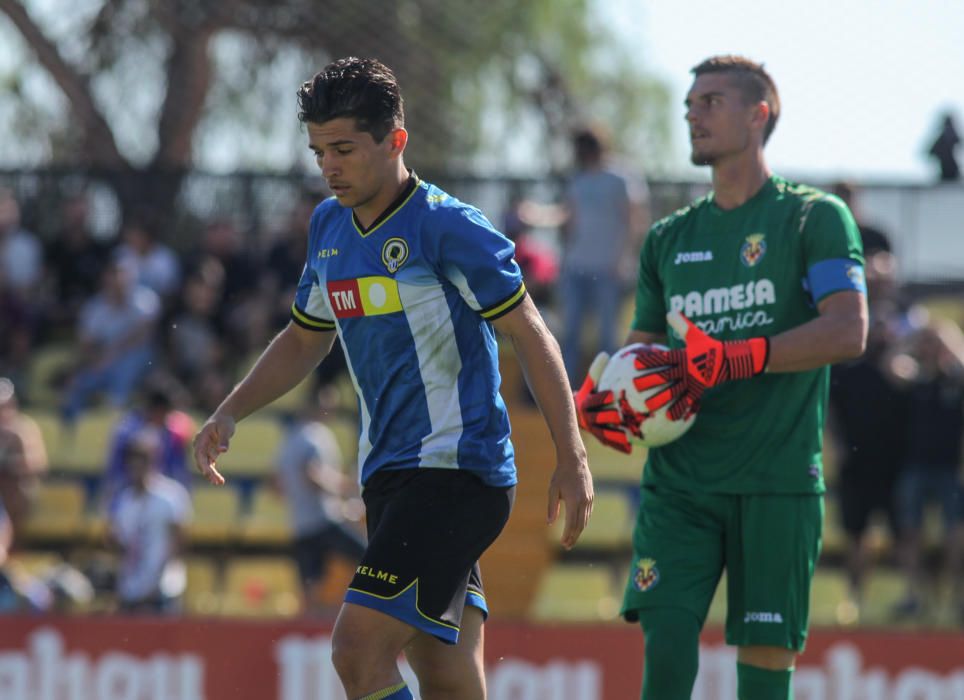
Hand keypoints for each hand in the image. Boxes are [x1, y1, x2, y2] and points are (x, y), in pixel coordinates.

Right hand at [192, 413, 235, 485]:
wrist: (224, 418)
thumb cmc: (224, 422)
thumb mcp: (226, 429)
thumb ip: (224, 439)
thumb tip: (223, 450)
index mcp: (201, 438)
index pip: (199, 454)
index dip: (203, 464)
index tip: (208, 473)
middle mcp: (200, 445)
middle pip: (201, 461)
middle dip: (208, 472)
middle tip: (217, 482)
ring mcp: (204, 450)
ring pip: (205, 464)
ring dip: (211, 474)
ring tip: (219, 482)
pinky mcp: (209, 453)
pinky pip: (210, 464)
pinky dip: (213, 472)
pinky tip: (218, 480)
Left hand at [547, 456, 593, 549]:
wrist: (575, 461)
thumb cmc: (561, 475)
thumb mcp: (553, 490)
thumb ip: (552, 507)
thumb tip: (549, 523)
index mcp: (574, 501)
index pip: (571, 523)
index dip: (567, 535)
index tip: (562, 543)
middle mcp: (584, 502)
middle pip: (580, 525)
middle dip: (573, 537)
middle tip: (567, 546)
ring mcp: (589, 499)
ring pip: (585, 520)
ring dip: (579, 531)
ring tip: (571, 539)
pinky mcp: (591, 497)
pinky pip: (588, 513)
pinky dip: (583, 522)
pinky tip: (578, 526)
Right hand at [573, 352, 631, 453]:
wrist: (580, 408)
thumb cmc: (590, 390)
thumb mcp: (592, 379)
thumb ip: (597, 370)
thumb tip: (605, 355)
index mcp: (583, 403)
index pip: (591, 400)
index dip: (601, 397)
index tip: (611, 394)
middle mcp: (586, 418)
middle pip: (596, 418)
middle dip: (607, 417)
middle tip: (619, 416)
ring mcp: (592, 429)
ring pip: (602, 434)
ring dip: (614, 436)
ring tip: (628, 438)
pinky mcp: (599, 437)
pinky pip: (609, 443)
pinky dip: (618, 446)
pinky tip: (630, 449)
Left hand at [634, 311, 768, 415]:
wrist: (731, 360)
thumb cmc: (710, 346)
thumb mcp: (696, 334)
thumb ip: (681, 324)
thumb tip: (669, 311)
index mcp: (683, 356)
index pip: (662, 359)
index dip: (648, 361)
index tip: (634, 364)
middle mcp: (686, 370)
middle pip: (664, 376)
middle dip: (649, 381)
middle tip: (634, 386)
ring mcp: (692, 381)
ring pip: (673, 392)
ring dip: (660, 399)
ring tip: (647, 406)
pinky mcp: (698, 390)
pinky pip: (688, 401)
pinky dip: (679, 409)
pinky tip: (669, 417)